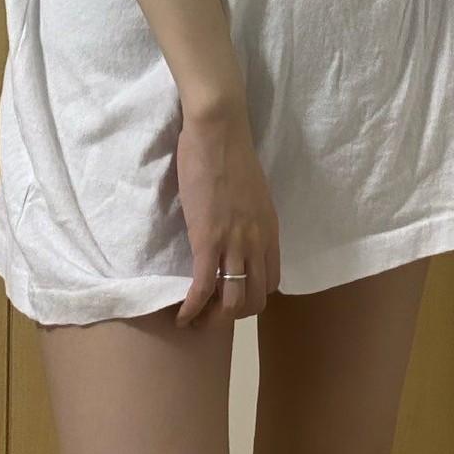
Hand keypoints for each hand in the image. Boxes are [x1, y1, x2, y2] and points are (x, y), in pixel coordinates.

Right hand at [174, 97, 280, 328]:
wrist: (219, 131)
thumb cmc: (230, 153)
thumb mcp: (253, 193)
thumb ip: (249, 217)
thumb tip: (236, 231)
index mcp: (270, 230)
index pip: (271, 281)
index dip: (251, 296)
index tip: (230, 295)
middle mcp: (257, 241)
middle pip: (256, 298)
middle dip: (234, 315)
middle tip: (211, 314)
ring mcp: (234, 242)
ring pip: (233, 301)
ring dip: (213, 320)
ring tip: (196, 321)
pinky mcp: (208, 239)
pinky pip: (204, 287)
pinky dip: (193, 308)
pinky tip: (181, 316)